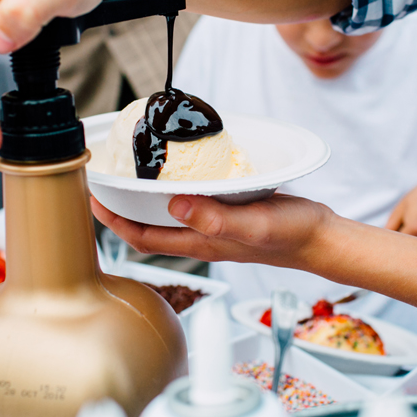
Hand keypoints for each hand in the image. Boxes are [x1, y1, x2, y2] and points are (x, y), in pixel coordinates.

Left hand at [91, 193, 336, 268]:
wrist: (322, 239)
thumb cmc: (292, 236)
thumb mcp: (254, 224)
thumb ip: (216, 219)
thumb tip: (174, 205)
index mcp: (202, 242)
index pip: (144, 237)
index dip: (114, 223)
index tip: (93, 202)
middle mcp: (203, 237)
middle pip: (150, 228)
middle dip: (121, 213)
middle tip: (103, 185)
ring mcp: (217, 227)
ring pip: (170, 217)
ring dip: (146, 202)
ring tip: (131, 176)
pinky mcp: (230, 215)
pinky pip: (194, 205)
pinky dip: (177, 192)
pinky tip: (182, 174)